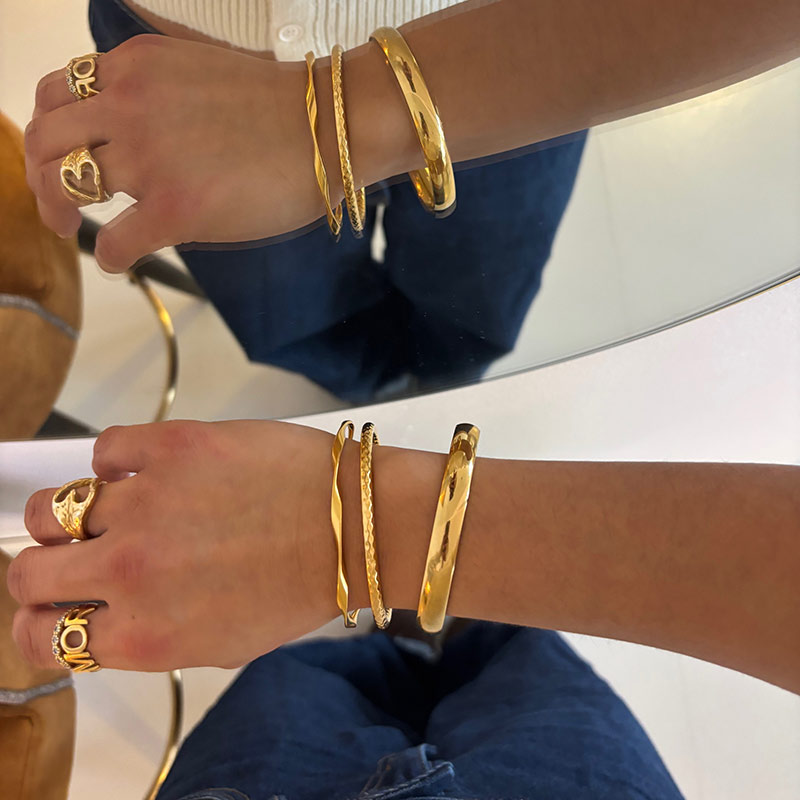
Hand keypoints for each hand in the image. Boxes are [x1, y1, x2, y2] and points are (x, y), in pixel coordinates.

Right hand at [7, 420, 349, 670]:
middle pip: (25, 572)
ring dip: (72, 514)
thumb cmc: (300, 584)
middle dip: (43, 568)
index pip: (39, 637)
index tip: (50, 608)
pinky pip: (105, 449)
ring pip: (51, 508)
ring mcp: (145, 502)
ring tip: (113, 509)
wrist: (353, 522)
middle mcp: (130, 571)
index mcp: (142, 634)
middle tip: (74, 556)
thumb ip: (147, 637)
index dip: (39, 623)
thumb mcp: (220, 643)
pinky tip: (148, 471)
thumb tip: (100, 619)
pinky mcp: (170, 446)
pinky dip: (117, 461)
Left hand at [24, 35, 329, 271]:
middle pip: (46, 140)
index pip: (57, 94)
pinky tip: (122, 262)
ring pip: (67, 187)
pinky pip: (114, 242)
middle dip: (40, 177)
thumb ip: (155, 84)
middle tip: (57, 208)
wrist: (329, 128)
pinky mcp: (174, 209)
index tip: (61, 159)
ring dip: (62, 213)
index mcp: (134, 67)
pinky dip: (110, 257)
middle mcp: (128, 105)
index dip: (49, 132)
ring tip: (76, 231)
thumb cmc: (282, 106)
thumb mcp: (200, 67)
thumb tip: (136, 114)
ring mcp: (149, 158)